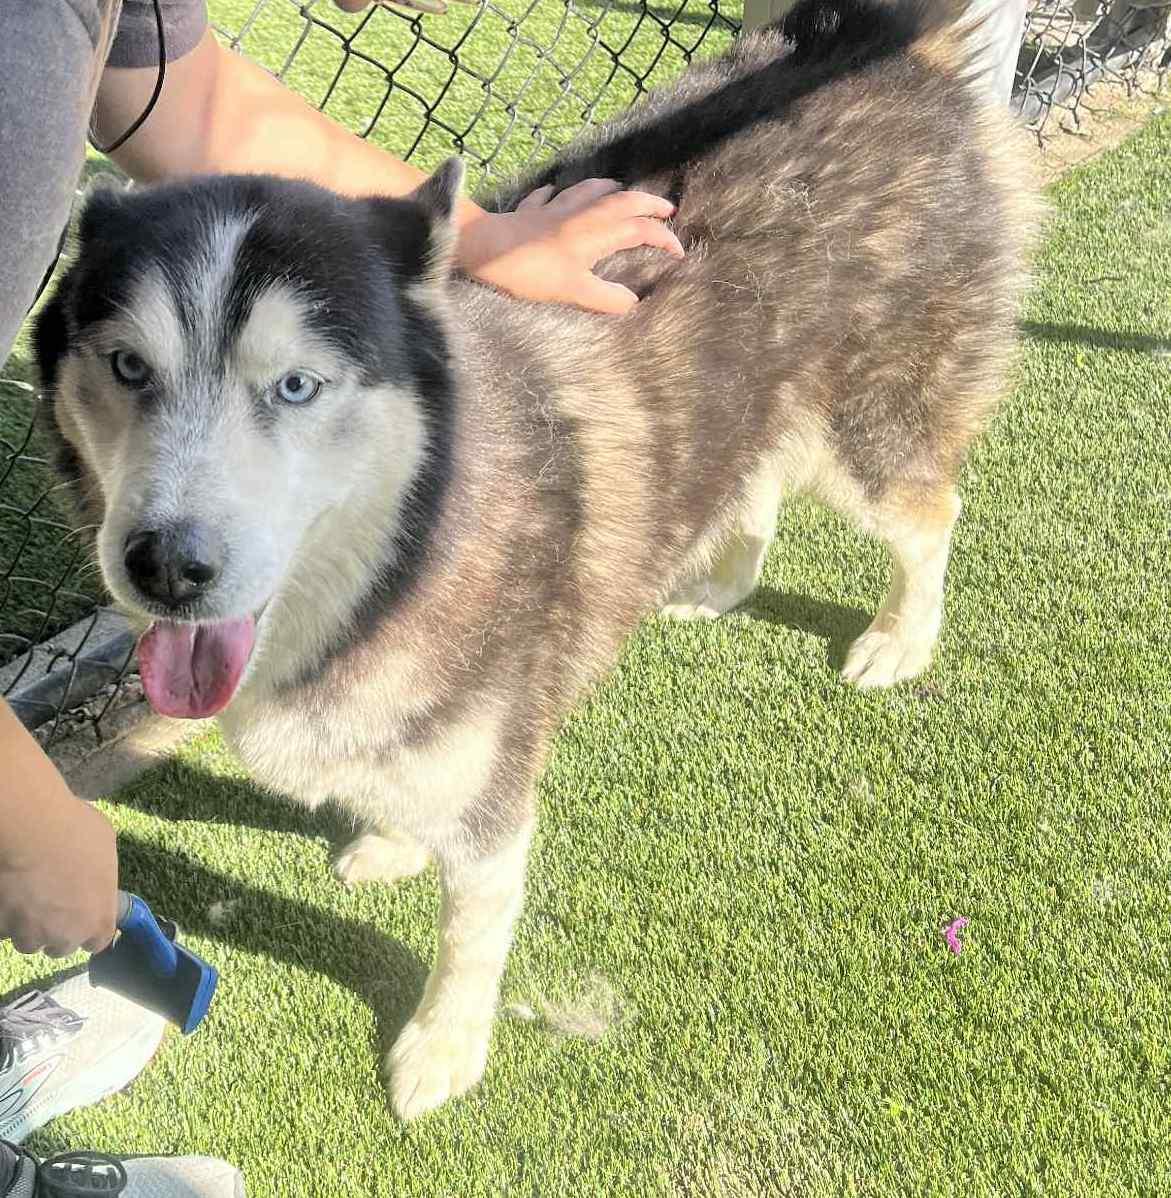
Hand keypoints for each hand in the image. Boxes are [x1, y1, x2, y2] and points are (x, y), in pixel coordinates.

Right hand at [0, 704, 118, 956]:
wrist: (21, 820)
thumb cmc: (71, 824)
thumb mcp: (103, 841)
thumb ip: (103, 870)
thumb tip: (98, 881)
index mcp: (97, 918)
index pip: (100, 941)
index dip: (93, 925)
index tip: (86, 910)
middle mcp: (62, 935)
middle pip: (59, 940)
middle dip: (54, 919)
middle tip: (48, 886)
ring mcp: (24, 932)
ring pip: (24, 932)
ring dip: (23, 913)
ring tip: (24, 876)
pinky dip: (1, 906)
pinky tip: (8, 877)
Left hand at [456, 179, 684, 314]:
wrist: (485, 249)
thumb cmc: (531, 271)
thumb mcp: (574, 291)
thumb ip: (606, 298)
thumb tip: (632, 303)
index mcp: (595, 233)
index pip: (639, 230)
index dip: (662, 239)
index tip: (679, 252)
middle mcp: (579, 215)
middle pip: (622, 201)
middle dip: (648, 203)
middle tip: (666, 208)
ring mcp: (553, 210)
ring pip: (588, 190)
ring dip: (608, 189)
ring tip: (619, 189)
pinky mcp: (528, 213)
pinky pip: (547, 197)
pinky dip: (556, 195)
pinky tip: (555, 194)